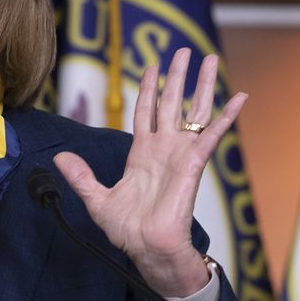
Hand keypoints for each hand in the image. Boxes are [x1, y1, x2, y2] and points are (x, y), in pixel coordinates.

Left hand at [54, 48, 245, 297]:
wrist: (147, 249)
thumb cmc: (127, 230)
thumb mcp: (96, 198)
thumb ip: (81, 176)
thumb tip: (60, 157)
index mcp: (142, 153)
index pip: (146, 111)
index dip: (148, 89)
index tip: (151, 66)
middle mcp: (163, 148)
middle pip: (172, 102)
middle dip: (177, 76)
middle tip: (182, 51)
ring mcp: (180, 153)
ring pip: (194, 111)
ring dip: (203, 85)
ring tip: (211, 58)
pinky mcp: (193, 163)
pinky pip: (212, 134)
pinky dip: (226, 116)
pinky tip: (239, 97)